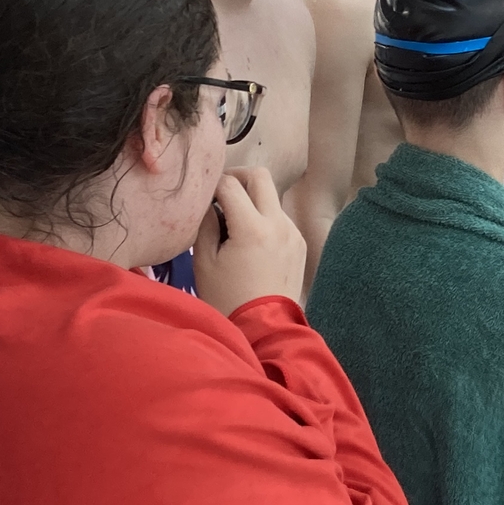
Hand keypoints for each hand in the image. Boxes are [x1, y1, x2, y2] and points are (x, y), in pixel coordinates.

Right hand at [194, 167, 306, 313]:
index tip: (204, 194)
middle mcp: (278, 224)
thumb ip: (206, 224)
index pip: (230, 184)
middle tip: (222, 193)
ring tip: (234, 224)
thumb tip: (210, 203)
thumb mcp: (205, 261)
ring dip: (253, 200)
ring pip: (272, 197)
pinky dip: (265, 219)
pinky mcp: (299, 244)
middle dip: (238, 177)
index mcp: (252, 228)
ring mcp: (292, 233)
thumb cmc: (227, 299)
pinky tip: (251, 242)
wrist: (263, 329)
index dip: (212, 184)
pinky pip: (280, 218)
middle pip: (260, 176)